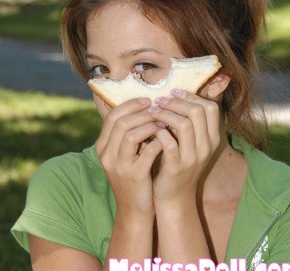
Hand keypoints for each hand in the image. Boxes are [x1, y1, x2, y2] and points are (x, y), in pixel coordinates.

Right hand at [97, 97, 162, 217]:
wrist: (134, 209)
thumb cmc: (134, 176)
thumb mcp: (125, 154)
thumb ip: (129, 134)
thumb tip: (144, 108)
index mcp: (103, 147)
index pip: (112, 116)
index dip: (130, 104)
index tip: (147, 99)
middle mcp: (107, 155)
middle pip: (120, 122)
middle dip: (142, 112)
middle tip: (158, 108)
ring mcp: (119, 166)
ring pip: (131, 134)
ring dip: (150, 125)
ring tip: (163, 122)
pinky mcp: (134, 176)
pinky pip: (148, 151)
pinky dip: (159, 141)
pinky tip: (167, 139)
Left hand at [147, 89, 220, 205]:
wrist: (174, 196)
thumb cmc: (179, 163)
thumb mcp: (191, 143)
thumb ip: (189, 123)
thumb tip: (176, 96)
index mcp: (212, 138)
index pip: (210, 107)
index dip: (192, 96)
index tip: (174, 93)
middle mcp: (206, 147)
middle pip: (198, 111)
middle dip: (176, 102)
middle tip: (160, 101)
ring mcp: (193, 157)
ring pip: (184, 124)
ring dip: (166, 114)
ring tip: (153, 111)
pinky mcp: (176, 167)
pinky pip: (169, 143)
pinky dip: (159, 132)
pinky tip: (152, 130)